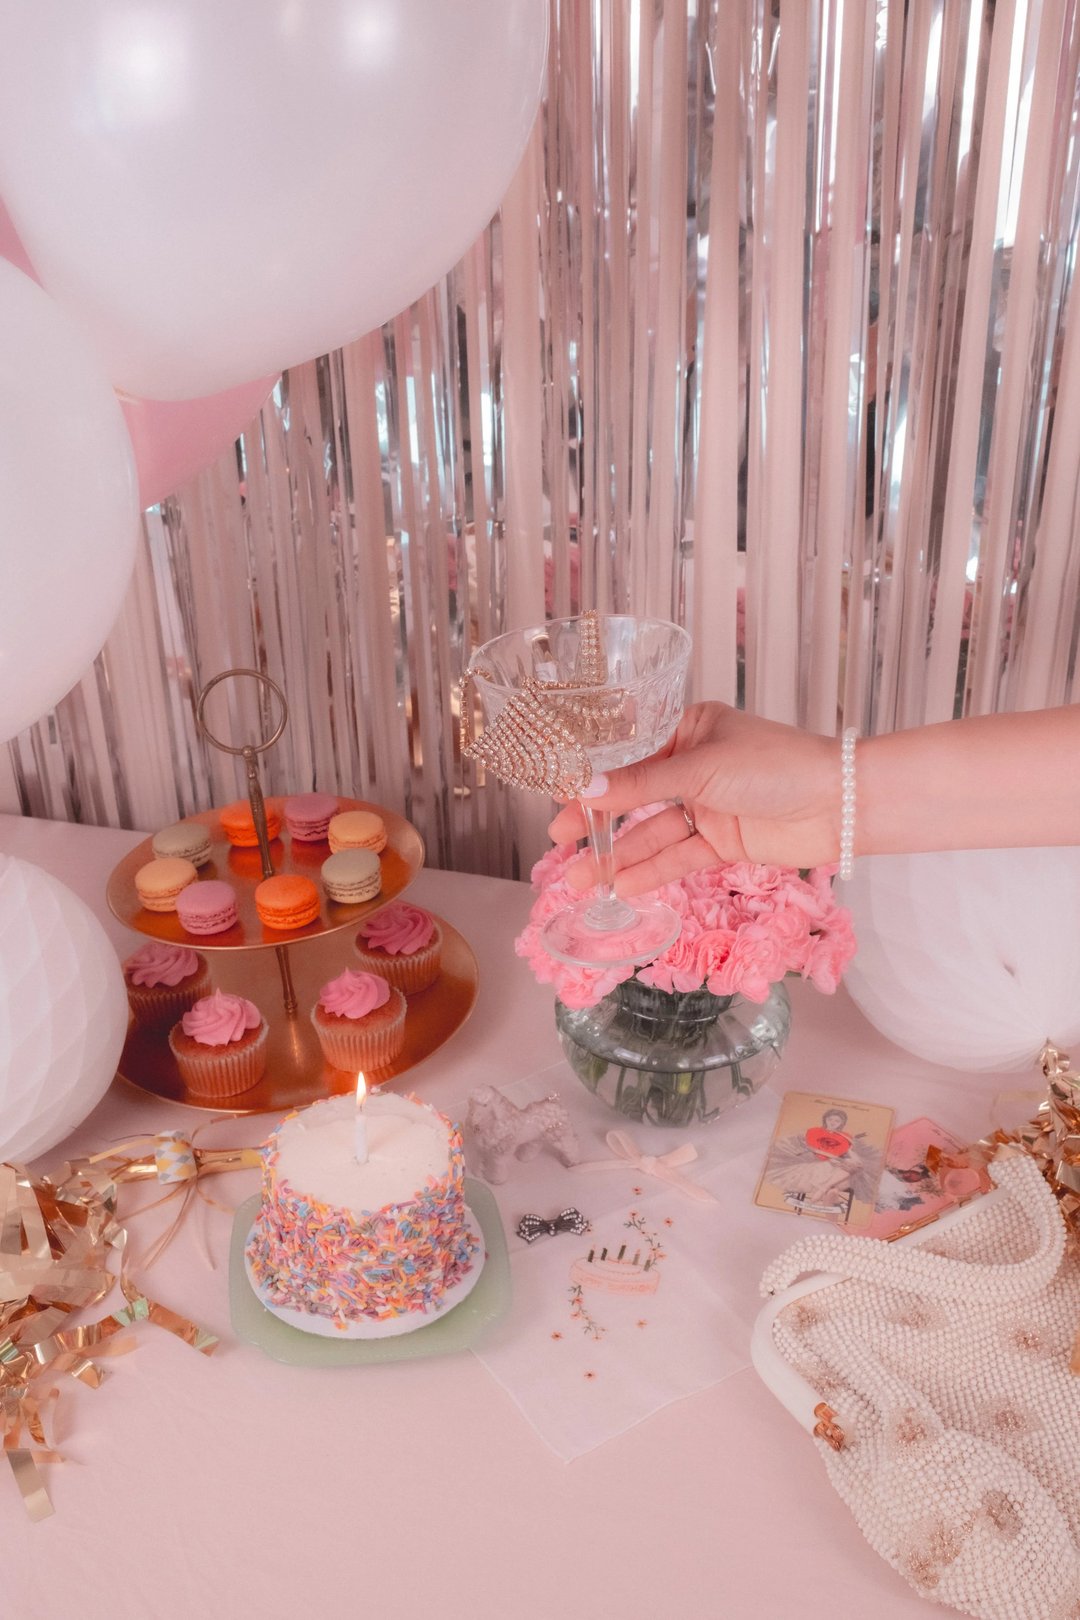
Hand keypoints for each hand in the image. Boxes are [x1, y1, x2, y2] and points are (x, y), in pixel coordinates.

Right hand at [547, 702, 840, 894]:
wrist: (839, 803)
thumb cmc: (776, 764)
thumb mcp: (701, 768)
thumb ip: (642, 784)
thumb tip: (583, 789)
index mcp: (689, 729)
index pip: (629, 753)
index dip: (593, 776)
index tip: (556, 793)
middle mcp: (694, 766)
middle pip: (635, 797)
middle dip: (598, 822)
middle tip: (558, 841)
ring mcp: (708, 806)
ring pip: (653, 833)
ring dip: (618, 856)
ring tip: (579, 879)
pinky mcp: (723, 842)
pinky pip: (678, 857)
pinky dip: (651, 871)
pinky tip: (620, 886)